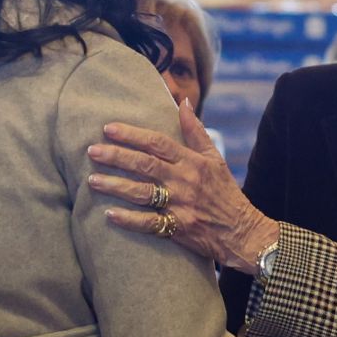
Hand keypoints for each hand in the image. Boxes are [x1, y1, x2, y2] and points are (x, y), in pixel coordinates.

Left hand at [87, 101, 279, 272]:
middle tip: (92, 151)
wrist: (243, 233)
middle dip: (116, 157)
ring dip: (115, 186)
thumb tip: (182, 103)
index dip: (132, 135)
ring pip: (142, 193)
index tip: (108, 129)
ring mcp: (180, 206)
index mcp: (192, 162)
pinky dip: (129, 219)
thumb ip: (195, 131)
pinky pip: (149, 223)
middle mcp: (184, 181)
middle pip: (145, 165)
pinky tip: (109, 214)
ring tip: (92, 180)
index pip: (158, 143)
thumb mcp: (215, 159)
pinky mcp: (178, 229)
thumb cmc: (226, 193)